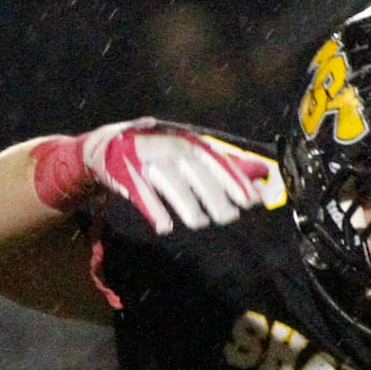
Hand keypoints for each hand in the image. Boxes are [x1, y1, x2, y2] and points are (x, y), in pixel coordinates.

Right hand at [36, 120, 268, 235]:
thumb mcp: (190, 154)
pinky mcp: (126, 173)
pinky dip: (153, 209)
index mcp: (189, 142)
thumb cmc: (158, 153)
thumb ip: (224, 165)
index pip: (217, 161)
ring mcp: (148, 160)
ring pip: (172, 184)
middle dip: (214, 196)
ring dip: (187, 205)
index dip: (234, 180)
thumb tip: (262, 172)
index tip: (251, 200)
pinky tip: (164, 227)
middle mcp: (171, 147)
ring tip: (199, 223)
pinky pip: (142, 193)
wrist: (108, 146)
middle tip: (227, 218)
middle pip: (197, 173)